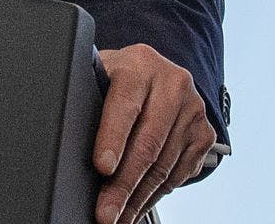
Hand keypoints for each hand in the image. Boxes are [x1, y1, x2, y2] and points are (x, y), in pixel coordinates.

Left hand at [93, 44, 216, 223]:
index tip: (101, 167)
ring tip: (118, 216)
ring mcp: (193, 110)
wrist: (154, 73)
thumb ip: (90, 98)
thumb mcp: (99, 76)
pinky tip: (138, 205)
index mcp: (139, 65)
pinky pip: (179, 173)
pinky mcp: (204, 133)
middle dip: (123, 184)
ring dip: (139, 197)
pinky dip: (156, 195)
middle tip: (105, 211)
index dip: (112, 138)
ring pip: (164, 165)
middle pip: (147, 143)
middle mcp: (172, 84)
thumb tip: (69, 139)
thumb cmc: (116, 79)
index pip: (124, 104)